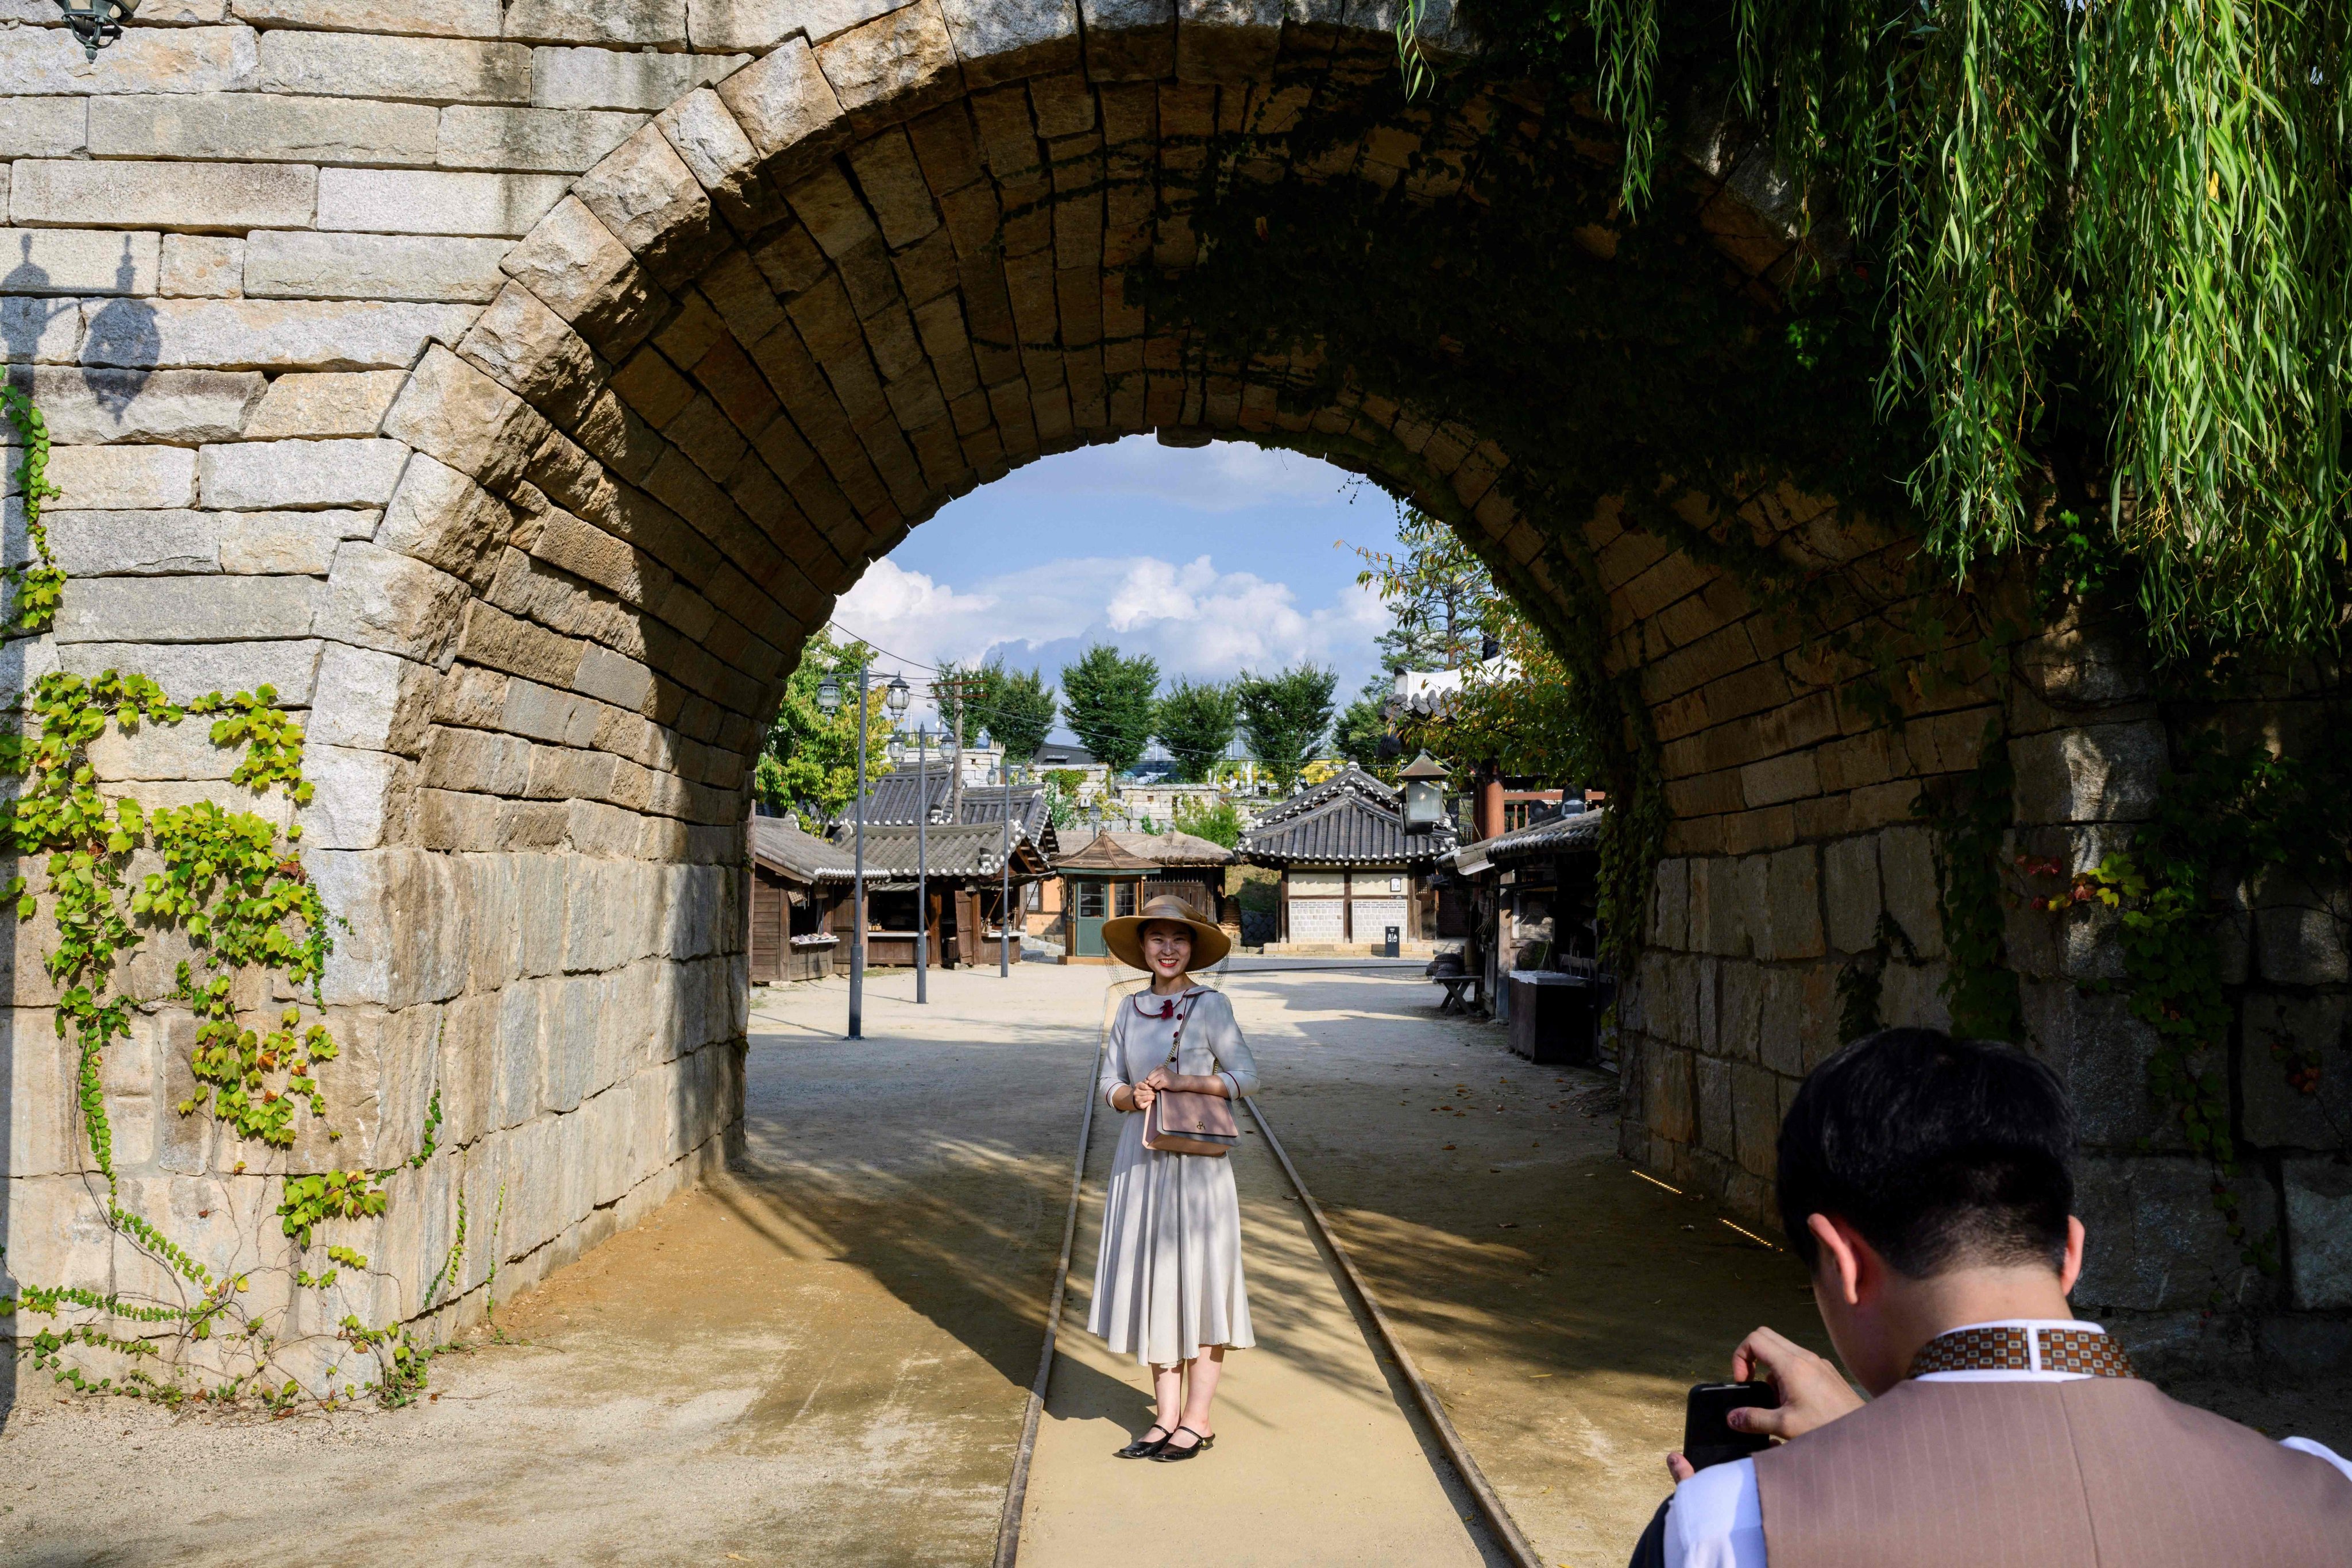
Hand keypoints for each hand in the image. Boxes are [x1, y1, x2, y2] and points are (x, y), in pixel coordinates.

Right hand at [1129, 1081, 1155, 1110]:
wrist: (1138, 1099)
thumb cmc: (1143, 1090)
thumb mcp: (1144, 1084)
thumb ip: (1148, 1082)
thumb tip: (1151, 1081)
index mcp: (1137, 1086)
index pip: (1146, 1086)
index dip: (1152, 1087)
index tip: (1156, 1088)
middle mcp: (1136, 1092)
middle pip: (1148, 1092)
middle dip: (1154, 1092)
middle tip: (1158, 1092)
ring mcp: (1137, 1099)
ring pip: (1148, 1097)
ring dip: (1153, 1097)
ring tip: (1156, 1096)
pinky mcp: (1140, 1105)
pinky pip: (1146, 1104)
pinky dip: (1149, 1102)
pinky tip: (1151, 1101)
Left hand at [1142, 1067, 1172, 1091]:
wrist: (1181, 1081)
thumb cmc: (1170, 1079)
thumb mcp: (1161, 1074)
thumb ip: (1153, 1076)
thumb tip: (1144, 1081)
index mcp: (1159, 1066)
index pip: (1148, 1075)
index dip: (1151, 1080)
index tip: (1158, 1081)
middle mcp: (1160, 1069)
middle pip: (1149, 1080)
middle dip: (1153, 1083)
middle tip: (1160, 1083)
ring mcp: (1163, 1075)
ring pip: (1151, 1084)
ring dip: (1156, 1086)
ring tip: (1162, 1084)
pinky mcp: (1165, 1081)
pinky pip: (1156, 1087)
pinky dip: (1160, 1089)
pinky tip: (1165, 1086)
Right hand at [1662, 1326, 1861, 1485]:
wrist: (1864, 1433)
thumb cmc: (1827, 1427)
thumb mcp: (1785, 1426)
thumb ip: (1754, 1419)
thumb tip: (1732, 1417)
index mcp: (1792, 1364)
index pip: (1754, 1339)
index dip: (1740, 1357)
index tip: (1743, 1381)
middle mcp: (1805, 1356)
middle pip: (1766, 1336)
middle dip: (1752, 1356)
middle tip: (1751, 1382)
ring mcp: (1817, 1362)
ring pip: (1782, 1348)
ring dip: (1770, 1367)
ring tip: (1775, 1399)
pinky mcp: (1826, 1371)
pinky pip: (1797, 1360)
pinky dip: (1786, 1373)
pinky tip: (1793, 1402)